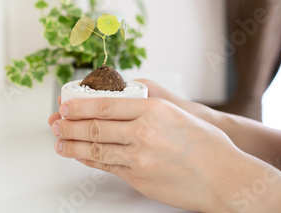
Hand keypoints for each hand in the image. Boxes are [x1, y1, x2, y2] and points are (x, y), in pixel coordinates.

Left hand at [48, 95, 246, 211]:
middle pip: (94, 127)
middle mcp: (142, 132)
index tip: (65, 104)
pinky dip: (89, 160)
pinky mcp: (138, 178)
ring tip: (59, 142)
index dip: (79, 105)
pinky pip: (106, 166)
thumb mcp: (177, 112)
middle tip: (55, 122)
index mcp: (152, 110)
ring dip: (72, 144)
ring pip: (95, 148)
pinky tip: (80, 156)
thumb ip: (147, 106)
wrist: (225, 178)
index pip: (105, 105)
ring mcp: (139, 158)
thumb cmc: (208, 145)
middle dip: (69, 125)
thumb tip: (118, 102)